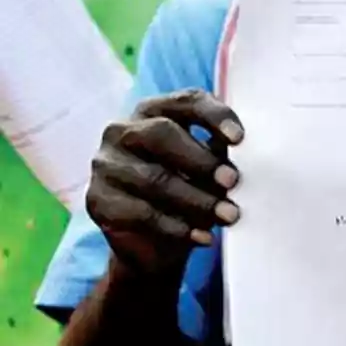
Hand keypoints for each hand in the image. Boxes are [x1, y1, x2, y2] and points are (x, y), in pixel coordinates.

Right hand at [86, 90, 242, 278]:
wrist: (155, 244)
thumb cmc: (190, 190)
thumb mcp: (208, 169)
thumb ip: (220, 154)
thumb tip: (248, 155)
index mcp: (156, 111)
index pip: (187, 101)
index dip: (214, 116)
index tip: (240, 138)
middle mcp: (123, 130)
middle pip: (161, 134)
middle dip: (201, 160)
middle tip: (233, 182)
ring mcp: (105, 165)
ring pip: (152, 178)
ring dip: (196, 200)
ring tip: (228, 216)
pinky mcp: (97, 200)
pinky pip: (139, 212)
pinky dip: (175, 226)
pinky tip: (201, 236)